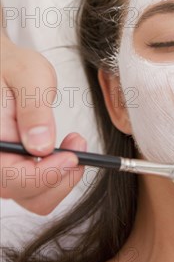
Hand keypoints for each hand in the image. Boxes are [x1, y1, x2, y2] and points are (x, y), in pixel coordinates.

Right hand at [1, 34, 85, 214]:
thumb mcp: (28, 74)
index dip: (46, 174)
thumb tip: (41, 146)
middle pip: (22, 192)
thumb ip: (35, 110)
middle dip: (58, 176)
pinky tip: (64, 150)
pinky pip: (33, 187)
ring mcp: (1, 165)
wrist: (1, 65)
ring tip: (74, 144)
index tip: (72, 156)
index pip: (12, 176)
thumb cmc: (9, 65)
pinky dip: (54, 175)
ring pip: (31, 196)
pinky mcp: (12, 166)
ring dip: (60, 177)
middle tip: (78, 145)